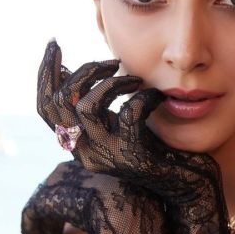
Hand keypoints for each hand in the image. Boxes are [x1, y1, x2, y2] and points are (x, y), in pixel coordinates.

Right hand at [36, 39, 221, 209]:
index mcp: (79, 143)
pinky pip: (130, 114)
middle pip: (59, 104)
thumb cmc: (159, 151)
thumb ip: (100, 107)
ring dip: (110, 83)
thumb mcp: (120, 126)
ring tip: (133, 78)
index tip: (56, 45)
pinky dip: (144, 97)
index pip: (46, 108)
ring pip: (86, 107)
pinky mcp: (134, 157)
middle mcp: (86, 153)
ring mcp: (108, 156)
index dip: (45, 74)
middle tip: (111, 62)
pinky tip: (158, 97)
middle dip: (82, 72)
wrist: (189, 188)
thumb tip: (76, 71)